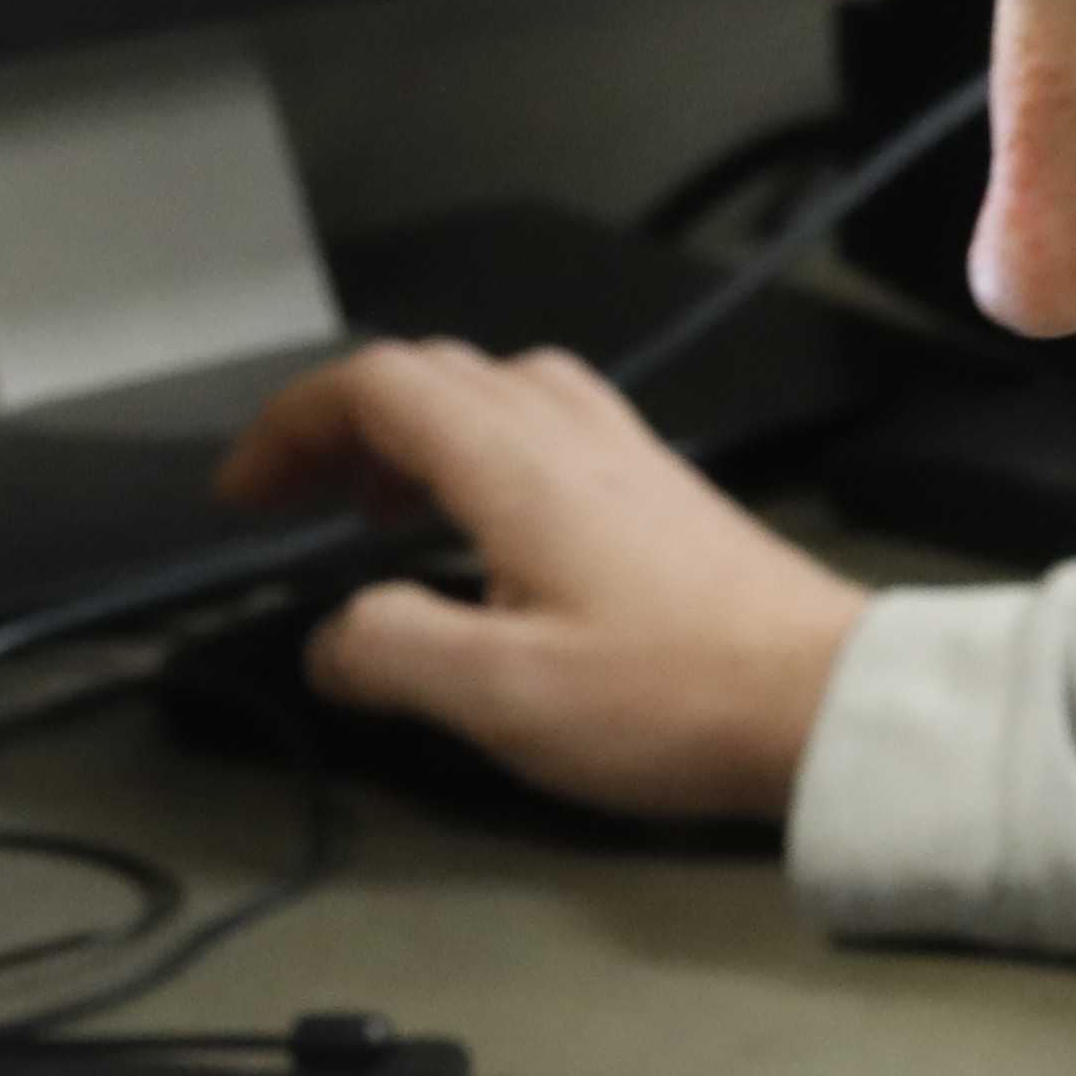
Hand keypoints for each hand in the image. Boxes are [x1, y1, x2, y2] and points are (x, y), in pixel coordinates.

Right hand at [213, 338, 869, 821]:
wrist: (830, 701)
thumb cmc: (677, 697)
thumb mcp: (503, 695)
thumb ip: (391, 653)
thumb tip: (333, 640)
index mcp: (511, 460)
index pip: (372, 386)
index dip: (290, 427)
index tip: (245, 494)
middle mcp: (566, 431)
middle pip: (426, 374)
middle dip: (340, 426)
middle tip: (293, 502)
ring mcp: (622, 452)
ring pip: (491, 392)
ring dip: (413, 436)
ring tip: (377, 517)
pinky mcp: (661, 490)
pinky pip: (546, 429)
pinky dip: (482, 456)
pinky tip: (488, 540)